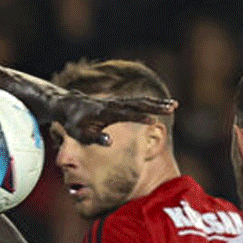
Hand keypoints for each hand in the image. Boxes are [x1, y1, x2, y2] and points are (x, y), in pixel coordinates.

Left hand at [52, 92, 177, 145]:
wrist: (69, 106)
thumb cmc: (74, 124)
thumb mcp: (80, 134)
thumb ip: (95, 138)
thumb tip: (110, 142)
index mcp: (105, 112)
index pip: (126, 114)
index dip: (139, 116)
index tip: (153, 119)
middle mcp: (114, 104)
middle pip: (138, 103)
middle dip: (156, 105)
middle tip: (173, 106)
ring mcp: (117, 102)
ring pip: (140, 100)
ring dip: (157, 102)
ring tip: (174, 105)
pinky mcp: (119, 102)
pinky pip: (137, 101)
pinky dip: (150, 102)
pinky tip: (162, 104)